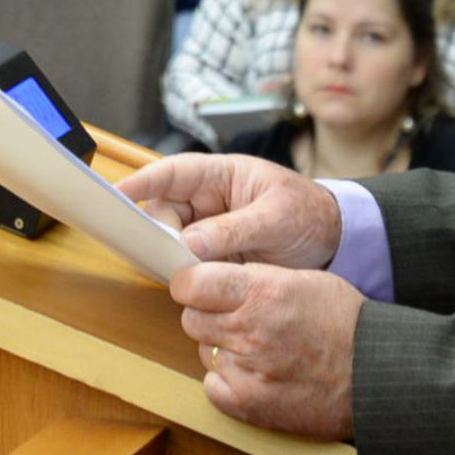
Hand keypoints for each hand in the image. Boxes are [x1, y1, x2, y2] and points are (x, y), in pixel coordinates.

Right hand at [118, 150, 345, 268]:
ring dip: (170, 254)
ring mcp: (209, 229)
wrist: (336, 243)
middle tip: (169, 254)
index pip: (173, 172)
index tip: (118, 194)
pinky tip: (184, 282)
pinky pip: (187, 262)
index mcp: (222, 175)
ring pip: (171, 238)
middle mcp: (209, 200)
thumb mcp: (277, 219)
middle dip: (159, 230)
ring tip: (178, 270)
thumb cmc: (310, 215)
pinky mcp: (214, 256)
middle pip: (164, 210)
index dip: (143, 182)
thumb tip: (189, 243)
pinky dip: (182, 272)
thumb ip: (234, 229)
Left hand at [171, 259, 361, 436]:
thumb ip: (253, 278)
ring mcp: (246, 371)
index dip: (190, 283)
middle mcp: (249, 331)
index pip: (190, 283)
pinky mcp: (247, 405)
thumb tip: (212, 278)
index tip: (197, 286)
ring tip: (258, 348)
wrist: (375, 375)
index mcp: (262, 292)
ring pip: (204, 350)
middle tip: (237, 319)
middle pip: (191, 317)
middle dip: (208, 315)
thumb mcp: (303, 280)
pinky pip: (213, 385)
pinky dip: (228, 381)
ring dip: (222, 347)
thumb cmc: (344, 324)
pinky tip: (256, 374)